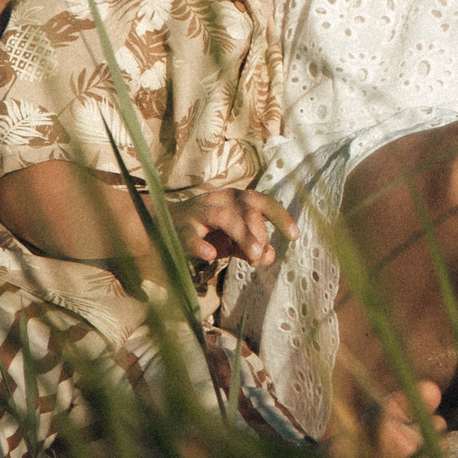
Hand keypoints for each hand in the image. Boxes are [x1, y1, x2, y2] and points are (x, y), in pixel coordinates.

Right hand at [176, 188, 294, 266]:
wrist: (163, 227)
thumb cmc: (207, 232)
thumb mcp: (233, 240)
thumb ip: (252, 248)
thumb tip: (270, 257)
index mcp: (236, 199)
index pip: (263, 202)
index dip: (280, 216)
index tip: (294, 236)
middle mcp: (220, 200)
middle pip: (247, 211)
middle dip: (259, 235)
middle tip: (260, 258)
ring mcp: (199, 212)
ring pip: (225, 217)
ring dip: (243, 235)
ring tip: (254, 255)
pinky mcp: (180, 228)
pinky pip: (191, 235)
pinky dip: (200, 244)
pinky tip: (210, 254)